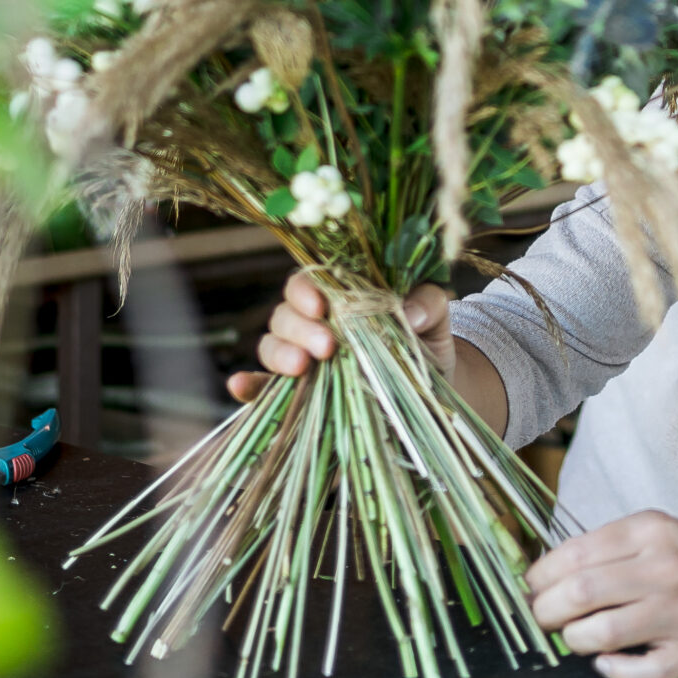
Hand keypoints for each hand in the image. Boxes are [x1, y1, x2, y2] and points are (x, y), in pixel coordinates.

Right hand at [226, 270, 453, 401]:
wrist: (433, 385)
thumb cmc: (427, 340)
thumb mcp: (436, 316)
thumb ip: (427, 302)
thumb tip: (409, 312)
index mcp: (339, 297)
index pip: (307, 283)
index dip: (305, 290)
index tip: (322, 306)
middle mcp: (313, 324)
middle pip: (285, 316)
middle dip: (300, 328)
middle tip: (327, 347)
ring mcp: (303, 359)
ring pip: (271, 346)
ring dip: (280, 354)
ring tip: (302, 368)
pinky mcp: (300, 394)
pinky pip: (264, 388)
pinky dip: (249, 386)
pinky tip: (240, 385)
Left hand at [525, 456, 677, 677]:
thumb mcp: (648, 530)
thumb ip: (600, 548)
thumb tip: (537, 578)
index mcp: (649, 531)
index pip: (572, 556)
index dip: (539, 579)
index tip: (531, 589)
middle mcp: (664, 569)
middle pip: (580, 595)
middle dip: (545, 612)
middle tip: (542, 618)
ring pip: (601, 635)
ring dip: (574, 641)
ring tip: (575, 637)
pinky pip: (640, 674)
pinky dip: (613, 671)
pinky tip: (607, 661)